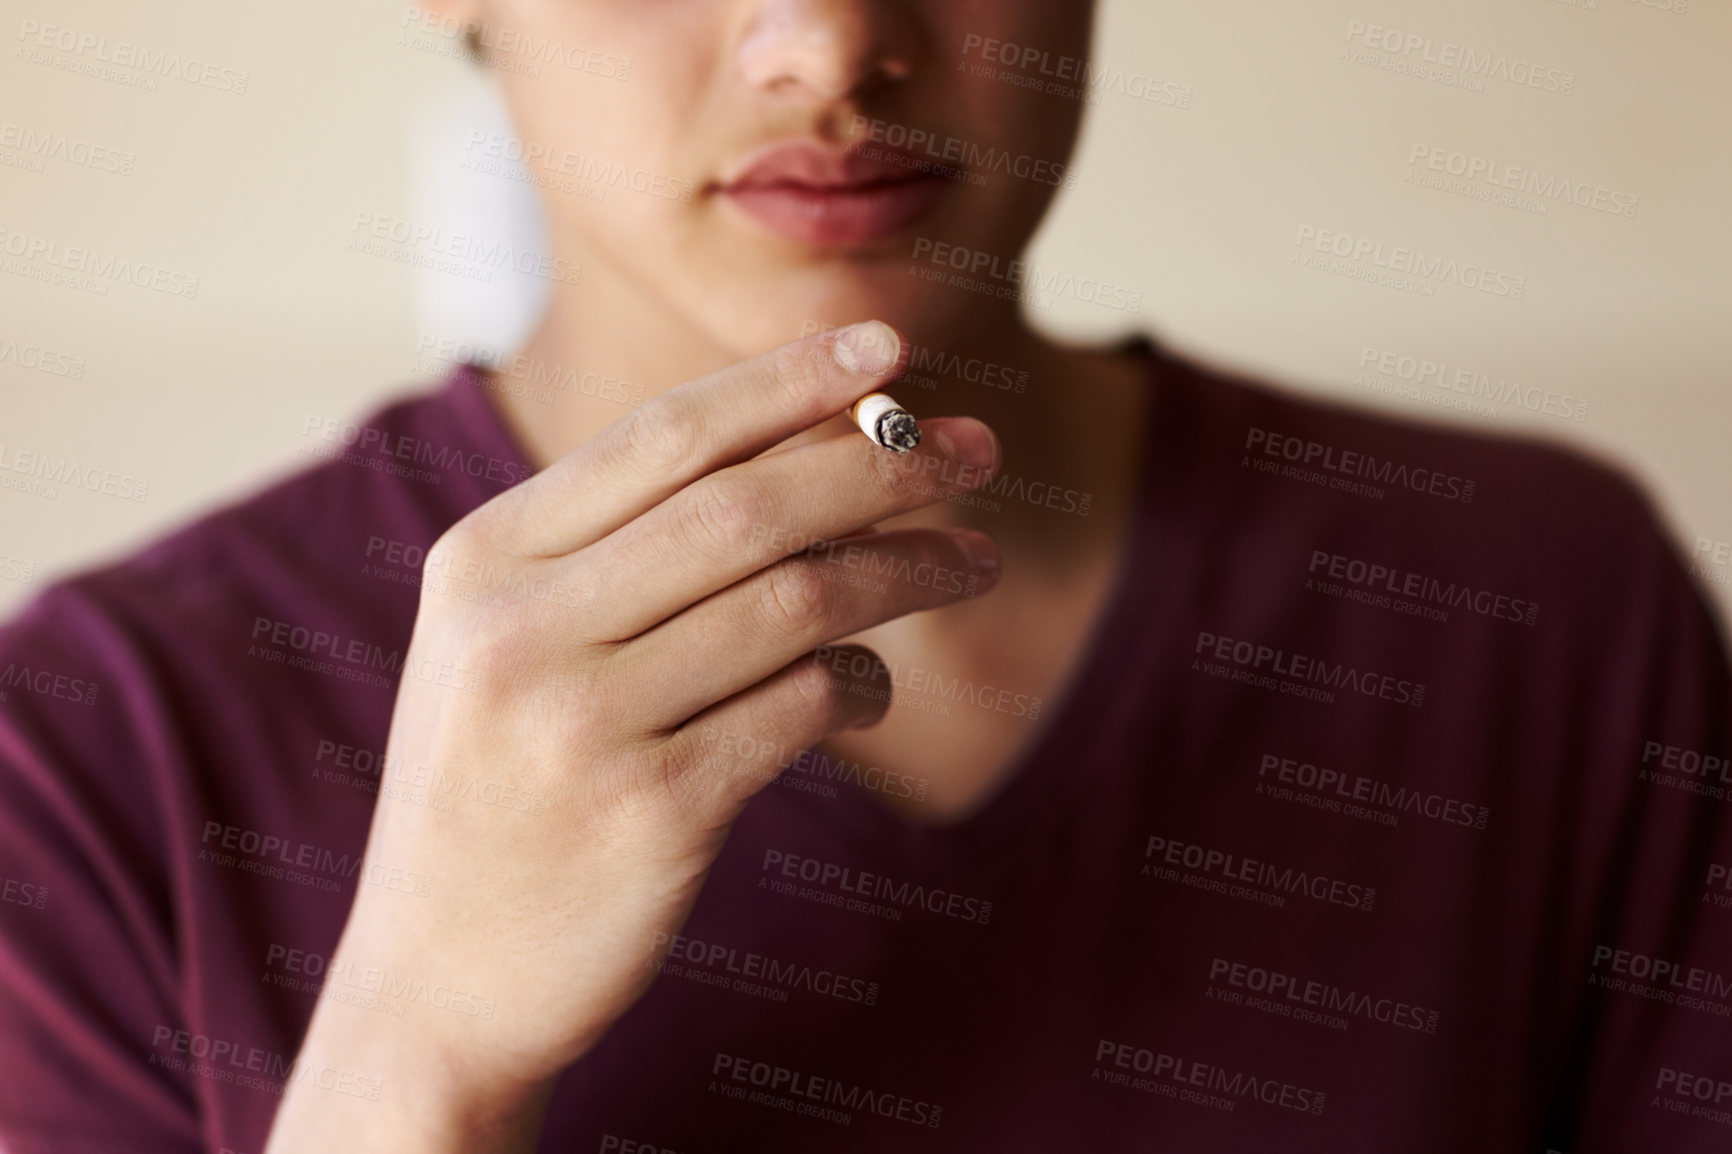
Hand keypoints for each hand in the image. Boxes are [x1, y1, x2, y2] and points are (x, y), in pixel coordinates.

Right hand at [264, 322, 1000, 1151]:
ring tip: (973, 561)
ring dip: (906, 570)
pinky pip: (802, 709)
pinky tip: (870, 685)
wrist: (440, 974)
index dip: (788, 382)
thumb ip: (617, 547)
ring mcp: (585, 724)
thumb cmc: (502, 783)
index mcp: (484, 560)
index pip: (663, 435)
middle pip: (745, 506)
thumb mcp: (508, 642)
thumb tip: (806, 444)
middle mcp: (524, 629)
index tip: (889, 349)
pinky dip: (861, 683)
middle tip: (977, 451)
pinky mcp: (654, 814)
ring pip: (795, 602)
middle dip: (880, 463)